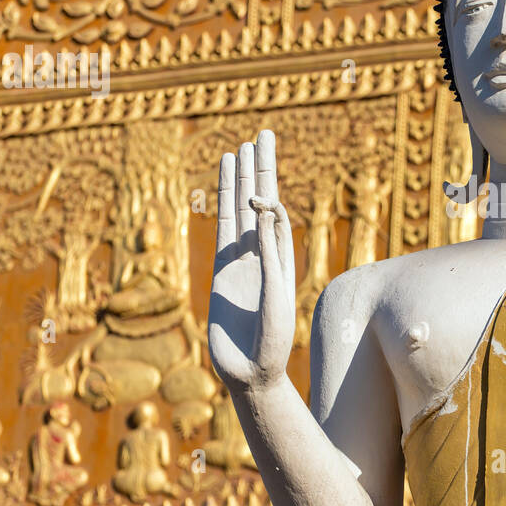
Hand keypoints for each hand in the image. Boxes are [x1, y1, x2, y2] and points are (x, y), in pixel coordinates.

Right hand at [208, 130, 295, 396]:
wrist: (250, 371)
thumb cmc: (270, 341)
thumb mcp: (274, 297)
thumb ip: (270, 258)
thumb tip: (265, 215)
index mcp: (283, 260)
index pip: (278, 216)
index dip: (270, 197)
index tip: (263, 185)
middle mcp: (264, 254)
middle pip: (262, 202)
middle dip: (262, 170)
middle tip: (263, 134)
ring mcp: (242, 260)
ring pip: (239, 211)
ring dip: (240, 181)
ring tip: (240, 148)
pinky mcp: (222, 270)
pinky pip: (222, 230)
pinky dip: (222, 205)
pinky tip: (223, 183)